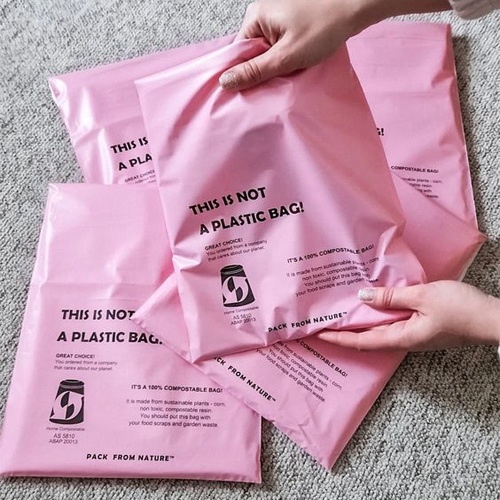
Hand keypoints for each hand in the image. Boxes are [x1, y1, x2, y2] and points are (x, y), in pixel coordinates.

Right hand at [219, 0, 376, 90]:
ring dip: (278, 64)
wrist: (355, 7)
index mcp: (255, 17)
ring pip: (268, 50)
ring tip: (291, 70)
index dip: (246, 73)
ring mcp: (277, 15)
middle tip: (278, 81)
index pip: (239, 53)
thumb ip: (255, 71)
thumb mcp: (286, 57)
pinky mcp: (291, 20)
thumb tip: (225, 82)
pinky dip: (287, 55)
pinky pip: (280, 44)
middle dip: (265, 69)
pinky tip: (298, 61)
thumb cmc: (323, 28)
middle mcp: (262, 13)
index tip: (254, 90)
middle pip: (253, 52)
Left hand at [317, 281, 499, 350]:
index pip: (362, 341)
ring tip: (341, 313)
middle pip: (367, 338)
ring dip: (360, 324)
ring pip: (379, 330)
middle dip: (344, 332)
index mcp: (402, 337)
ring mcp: (413, 334)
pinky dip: (377, 316)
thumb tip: (363, 296)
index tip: (318, 334)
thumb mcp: (423, 296)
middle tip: (323, 322)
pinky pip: (392, 324)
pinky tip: (372, 305)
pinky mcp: (421, 327)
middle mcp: (405, 340)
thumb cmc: (461, 309)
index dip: (339, 338)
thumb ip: (392, 297)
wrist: (492, 318)